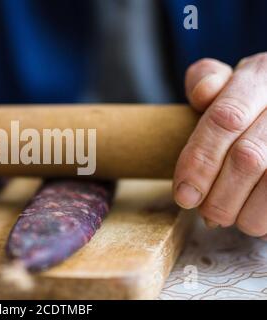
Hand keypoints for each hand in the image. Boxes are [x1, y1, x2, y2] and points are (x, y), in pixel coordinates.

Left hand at [174, 55, 266, 239]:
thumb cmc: (252, 102)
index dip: (199, 161)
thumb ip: (207, 82)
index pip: (225, 119)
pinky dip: (265, 218)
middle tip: (206, 214)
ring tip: (229, 217)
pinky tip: (254, 218)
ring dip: (245, 212)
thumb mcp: (230, 83)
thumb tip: (201, 94)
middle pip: (248, 157)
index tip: (184, 195)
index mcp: (260, 76)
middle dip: (219, 195)